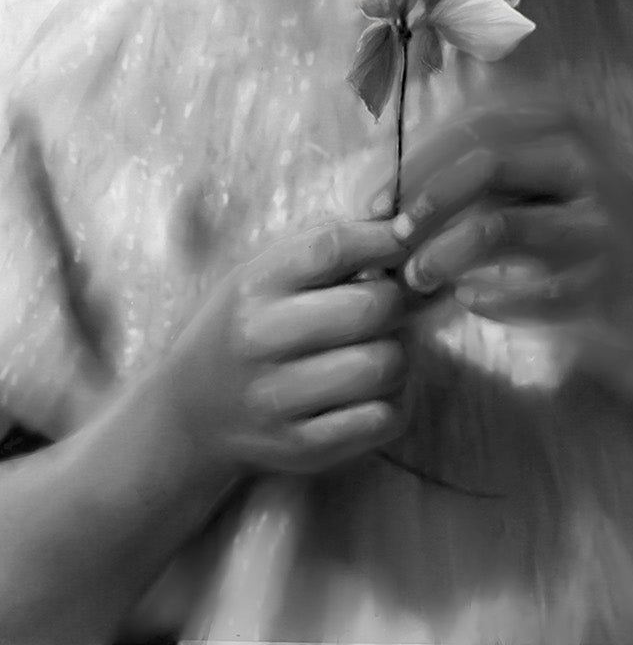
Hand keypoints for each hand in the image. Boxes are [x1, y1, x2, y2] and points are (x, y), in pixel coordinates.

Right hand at [154, 217, 410, 485]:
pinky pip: (382, 419)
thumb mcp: (263, 273)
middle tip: (391, 305)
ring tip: (383, 348)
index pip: (333, 247)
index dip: (383, 239)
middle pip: (371, 307)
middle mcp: (262, 340)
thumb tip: (401, 227)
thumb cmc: (244, 326)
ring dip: (400, 353)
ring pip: (384, 365)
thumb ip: (325, 246)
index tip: (401, 242)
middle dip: (397, 300)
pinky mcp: (300, 448)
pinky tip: (376, 391)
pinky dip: (395, 401)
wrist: (189, 413)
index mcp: (255, 286)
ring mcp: (279, 399)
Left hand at [390, 101, 632, 389]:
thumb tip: (391, 182)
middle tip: (386, 238)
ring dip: (442, 255)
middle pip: (481, 162)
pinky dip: (487, 299)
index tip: (371, 196)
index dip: (414, 159)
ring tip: (416, 278)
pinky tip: (472, 302)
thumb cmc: (588, 223)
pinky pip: (523, 290)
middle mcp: (582, 158)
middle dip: (421, 201)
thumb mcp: (544, 172)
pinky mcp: (604, 277)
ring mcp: (596, 218)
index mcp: (561, 123)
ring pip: (495, 227)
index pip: (471, 124)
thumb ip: (482, 167)